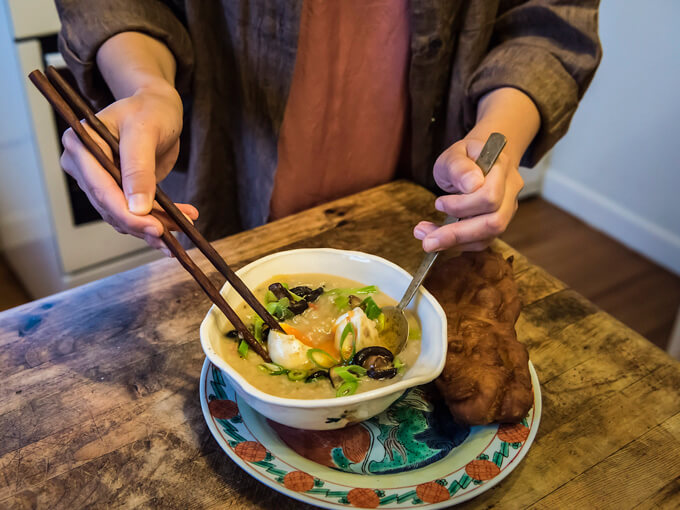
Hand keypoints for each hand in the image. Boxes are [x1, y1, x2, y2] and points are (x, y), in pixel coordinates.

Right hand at [59, 82, 197, 255]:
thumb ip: (139, 169)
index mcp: (80, 146)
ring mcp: (100, 180)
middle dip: (145, 223)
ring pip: (125, 215)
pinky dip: (159, 219)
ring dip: (157, 224)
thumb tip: (138, 209)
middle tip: (177, 231)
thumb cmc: (150, 110)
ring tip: (187, 224)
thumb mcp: (145, 133)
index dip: (127, 214)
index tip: (156, 228)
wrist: (159, 108)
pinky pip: (135, 213)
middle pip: (112, 208)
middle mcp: (84, 166)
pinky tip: (182, 220)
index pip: (101, 190)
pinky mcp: (118, 189)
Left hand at [413, 136, 523, 251]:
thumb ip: (459, 166)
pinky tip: (438, 237)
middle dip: (458, 234)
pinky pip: (481, 241)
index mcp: (501, 167)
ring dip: (454, 242)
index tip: (438, 203)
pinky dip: (457, 244)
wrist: (481, 158)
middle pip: (494, 222)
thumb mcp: (454, 154)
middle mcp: (510, 190)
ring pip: (488, 237)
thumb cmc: (466, 156)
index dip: (462, 205)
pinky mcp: (497, 223)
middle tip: (427, 241)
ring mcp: (507, 209)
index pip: (490, 196)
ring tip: (426, 238)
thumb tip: (472, 184)